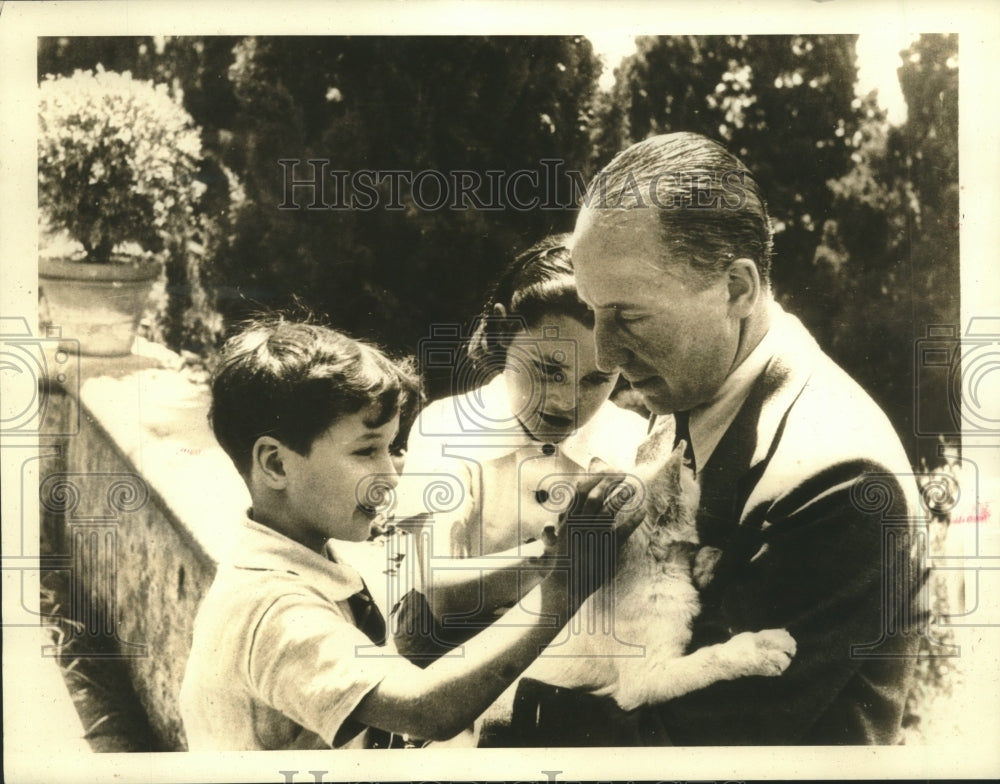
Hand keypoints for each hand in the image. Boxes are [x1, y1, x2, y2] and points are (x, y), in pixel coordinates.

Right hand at [540, 472, 639, 611]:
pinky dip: (633, 519)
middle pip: (595, 495)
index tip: (607, 469)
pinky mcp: (604, 549)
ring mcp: (592, 536)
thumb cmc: (563, 559)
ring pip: (607, 510)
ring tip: (632, 488)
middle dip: (609, 481)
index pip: (580, 491)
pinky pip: (622, 531)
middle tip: (623, 473)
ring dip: (621, 496)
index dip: (595, 477)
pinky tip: (642, 511)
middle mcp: (579, 525)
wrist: (563, 585)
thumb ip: (566, 520)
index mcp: (568, 519)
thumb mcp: (560, 536)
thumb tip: (572, 506)